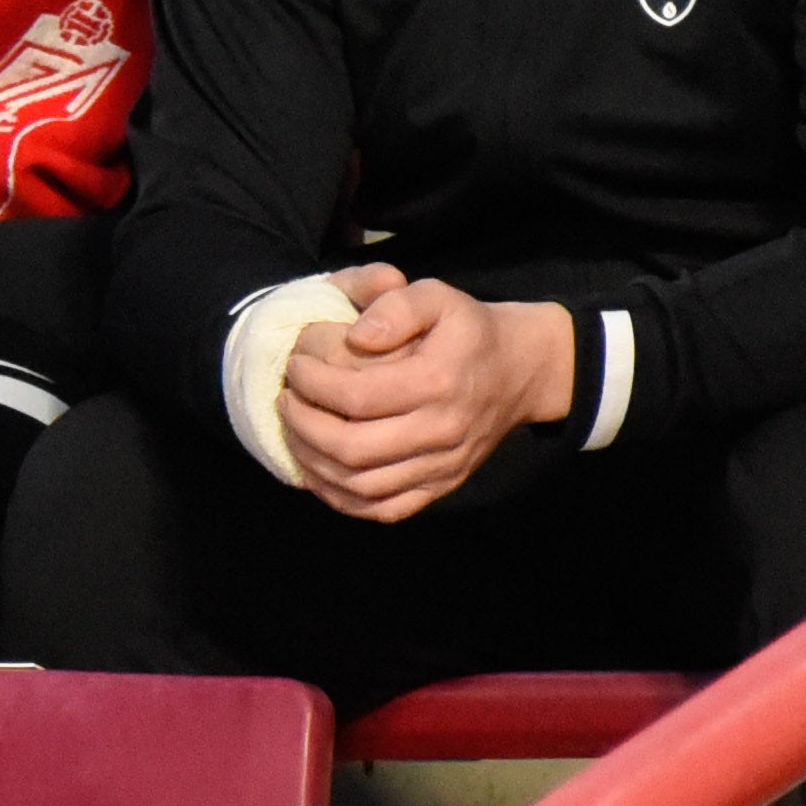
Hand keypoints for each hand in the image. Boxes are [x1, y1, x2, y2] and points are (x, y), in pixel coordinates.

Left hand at [274, 270, 578, 524]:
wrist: (520, 370)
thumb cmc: (468, 329)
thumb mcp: (436, 295)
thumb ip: (393, 306)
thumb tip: (355, 337)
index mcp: (437, 382)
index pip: (355, 396)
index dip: (312, 384)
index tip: (294, 366)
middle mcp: (441, 431)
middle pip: (352, 448)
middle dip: (303, 425)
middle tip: (285, 400)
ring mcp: (443, 466)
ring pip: (361, 485)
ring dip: (313, 463)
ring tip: (293, 431)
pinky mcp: (442, 486)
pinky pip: (384, 509)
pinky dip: (342, 499)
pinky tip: (318, 472)